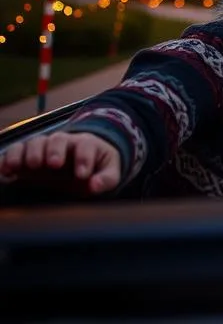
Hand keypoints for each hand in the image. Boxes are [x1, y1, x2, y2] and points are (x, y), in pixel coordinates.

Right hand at [0, 131, 121, 194]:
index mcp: (86, 144)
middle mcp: (63, 143)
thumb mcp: (109, 172)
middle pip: (57, 140)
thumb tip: (95, 186)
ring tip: (25, 167)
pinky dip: (8, 158)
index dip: (84, 159)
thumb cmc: (96, 167)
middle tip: (53, 165)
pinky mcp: (27, 157)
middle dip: (54, 151)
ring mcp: (44, 148)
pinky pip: (15, 152)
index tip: (82, 175)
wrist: (81, 161)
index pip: (86, 146)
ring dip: (29, 153)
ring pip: (35, 143)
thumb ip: (107, 178)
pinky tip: (5, 171)